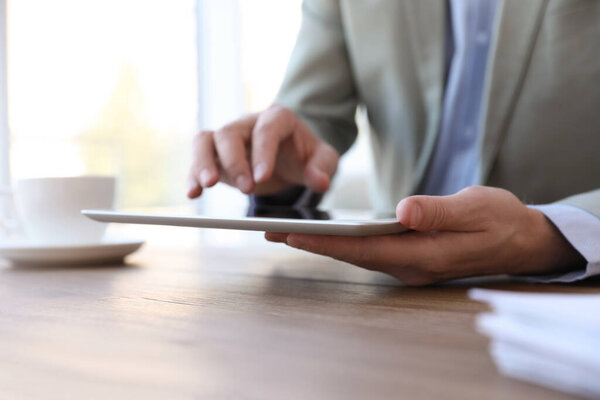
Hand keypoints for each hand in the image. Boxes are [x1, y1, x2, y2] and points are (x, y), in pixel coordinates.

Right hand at [187, 104, 338, 197]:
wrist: (290, 153)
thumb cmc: (305, 153)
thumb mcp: (323, 158)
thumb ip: (323, 168)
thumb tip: (320, 182)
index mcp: (277, 118)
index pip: (266, 130)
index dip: (263, 153)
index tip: (262, 178)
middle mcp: (248, 123)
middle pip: (230, 133)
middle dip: (234, 161)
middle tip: (246, 189)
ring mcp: (229, 138)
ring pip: (205, 140)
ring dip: (203, 162)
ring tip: (207, 186)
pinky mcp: (217, 155)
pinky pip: (199, 159)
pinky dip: (193, 175)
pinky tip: (194, 194)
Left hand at [265, 186, 585, 285]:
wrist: (520, 240)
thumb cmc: (501, 220)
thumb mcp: (476, 208)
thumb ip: (438, 210)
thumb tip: (402, 211)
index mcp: (424, 255)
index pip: (364, 249)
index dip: (326, 242)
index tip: (291, 233)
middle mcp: (411, 266)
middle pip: (352, 255)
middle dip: (311, 244)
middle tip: (272, 232)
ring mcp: (410, 264)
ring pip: (357, 255)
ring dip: (323, 244)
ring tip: (288, 231)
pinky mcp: (410, 257)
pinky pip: (369, 251)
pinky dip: (343, 242)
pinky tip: (326, 234)